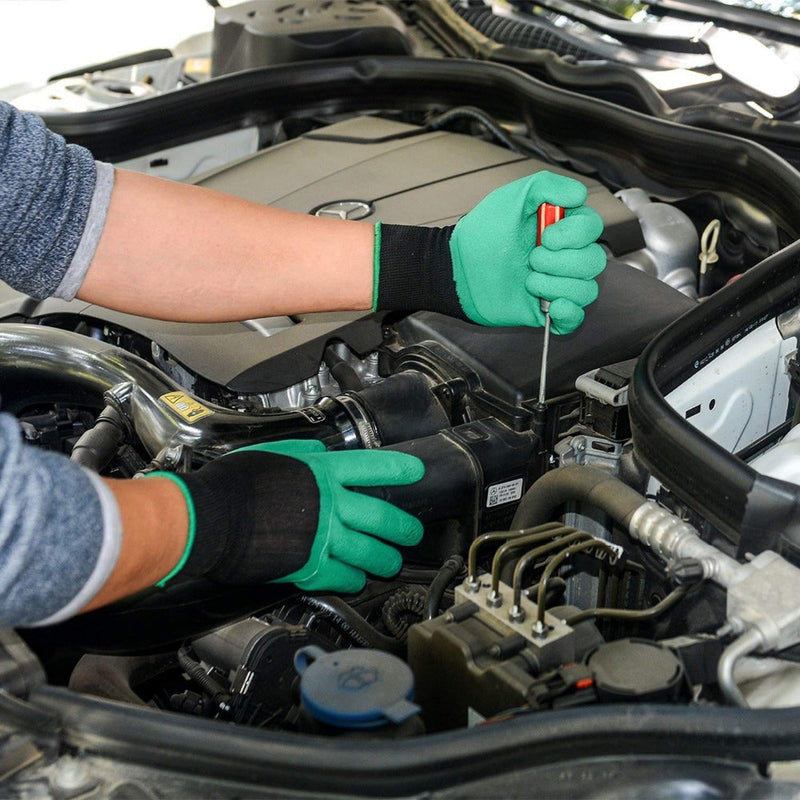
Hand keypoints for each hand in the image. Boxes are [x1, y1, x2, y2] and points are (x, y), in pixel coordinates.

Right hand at [155, 441, 423, 592]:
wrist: (210, 519)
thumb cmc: (234, 483)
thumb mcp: (270, 453)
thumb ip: (301, 452)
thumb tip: (319, 451)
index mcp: (323, 472)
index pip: (372, 466)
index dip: (398, 468)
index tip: (417, 471)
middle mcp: (331, 504)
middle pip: (382, 517)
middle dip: (404, 527)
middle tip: (413, 533)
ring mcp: (323, 537)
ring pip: (370, 552)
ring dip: (385, 559)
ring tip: (392, 562)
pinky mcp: (309, 567)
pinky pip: (344, 576)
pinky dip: (353, 579)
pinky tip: (356, 579)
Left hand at [449, 171, 605, 331]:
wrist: (459, 269)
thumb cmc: (482, 234)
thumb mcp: (512, 198)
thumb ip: (547, 185)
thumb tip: (579, 194)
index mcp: (561, 228)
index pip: (592, 228)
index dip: (574, 235)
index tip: (547, 236)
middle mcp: (563, 256)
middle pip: (593, 261)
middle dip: (560, 262)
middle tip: (531, 259)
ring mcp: (556, 284)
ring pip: (586, 290)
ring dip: (556, 286)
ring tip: (528, 281)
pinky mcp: (546, 310)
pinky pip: (574, 319)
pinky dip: (568, 314)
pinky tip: (552, 306)